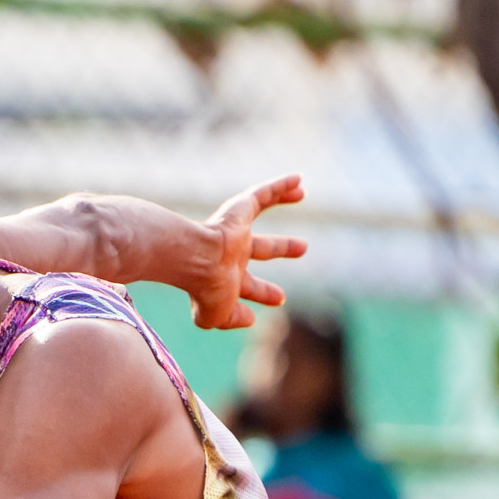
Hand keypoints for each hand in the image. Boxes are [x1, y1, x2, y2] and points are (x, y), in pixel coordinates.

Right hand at [190, 174, 306, 329]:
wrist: (195, 260)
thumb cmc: (204, 289)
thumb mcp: (217, 316)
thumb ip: (233, 319)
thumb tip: (250, 320)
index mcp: (226, 278)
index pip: (249, 285)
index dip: (264, 293)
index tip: (281, 299)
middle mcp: (231, 252)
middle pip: (262, 247)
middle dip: (282, 247)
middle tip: (303, 248)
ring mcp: (234, 230)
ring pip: (260, 208)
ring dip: (280, 199)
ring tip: (302, 192)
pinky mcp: (238, 210)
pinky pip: (262, 193)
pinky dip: (280, 186)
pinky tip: (298, 179)